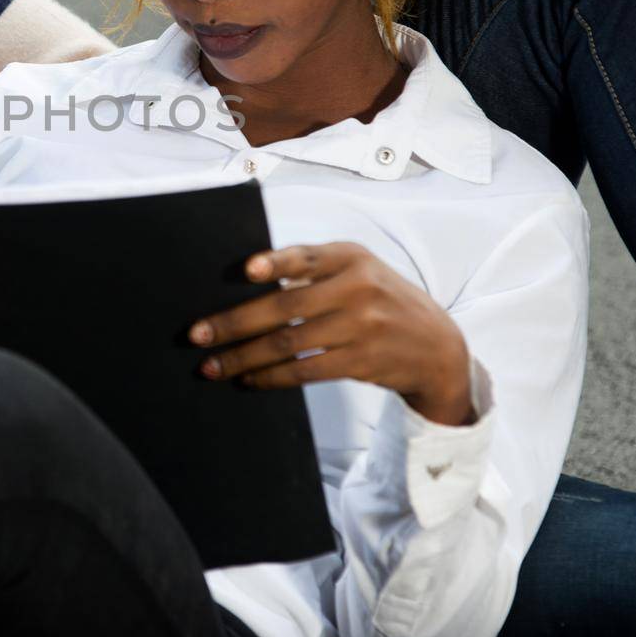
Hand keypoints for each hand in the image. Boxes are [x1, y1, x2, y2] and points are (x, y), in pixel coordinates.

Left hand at [189, 243, 474, 425]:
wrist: (438, 346)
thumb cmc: (381, 300)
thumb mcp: (360, 271)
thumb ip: (314, 271)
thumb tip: (248, 285)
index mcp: (350, 257)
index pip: (305, 257)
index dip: (275, 264)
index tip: (244, 270)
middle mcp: (357, 288)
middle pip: (284, 307)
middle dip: (234, 323)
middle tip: (197, 335)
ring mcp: (361, 327)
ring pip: (288, 344)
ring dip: (243, 357)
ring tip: (211, 366)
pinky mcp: (361, 361)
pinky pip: (305, 370)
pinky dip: (271, 377)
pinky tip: (248, 379)